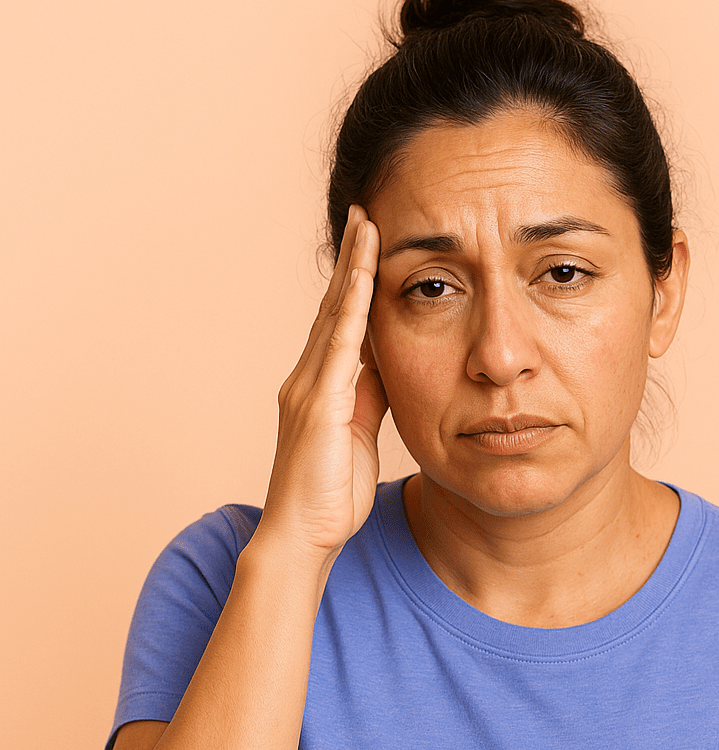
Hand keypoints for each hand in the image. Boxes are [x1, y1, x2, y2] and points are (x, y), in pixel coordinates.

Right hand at [255, 205, 387, 568]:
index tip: (371, 243)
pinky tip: (363, 277)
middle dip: (351, 258)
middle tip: (365, 213)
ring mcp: (309, 388)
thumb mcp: (358, 435)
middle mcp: (308, 378)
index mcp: (320, 386)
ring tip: (366, 225)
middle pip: (333, 305)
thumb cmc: (329, 494)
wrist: (302, 536)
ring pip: (333, 314)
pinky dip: (351, 308)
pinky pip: (339, 347)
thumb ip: (368, 397)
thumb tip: (386, 364)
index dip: (355, 281)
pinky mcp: (318, 405)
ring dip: (351, 268)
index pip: (340, 321)